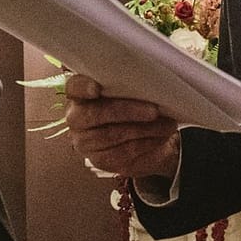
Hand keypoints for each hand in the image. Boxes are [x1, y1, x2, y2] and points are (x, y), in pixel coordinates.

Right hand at [62, 75, 179, 179]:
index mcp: (80, 93)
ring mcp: (85, 141)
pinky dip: (146, 143)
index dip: (82, 87)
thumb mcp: (130, 90)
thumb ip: (129, 84)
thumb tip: (150, 81)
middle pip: (95, 114)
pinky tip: (160, 137)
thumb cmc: (133, 105)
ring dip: (144, 129)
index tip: (96, 89)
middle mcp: (76, 117)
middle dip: (127, 111)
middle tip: (154, 111)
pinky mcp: (99, 159)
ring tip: (167, 124)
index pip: (73, 86)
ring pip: (113, 135)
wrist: (142, 136)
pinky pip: (123, 152)